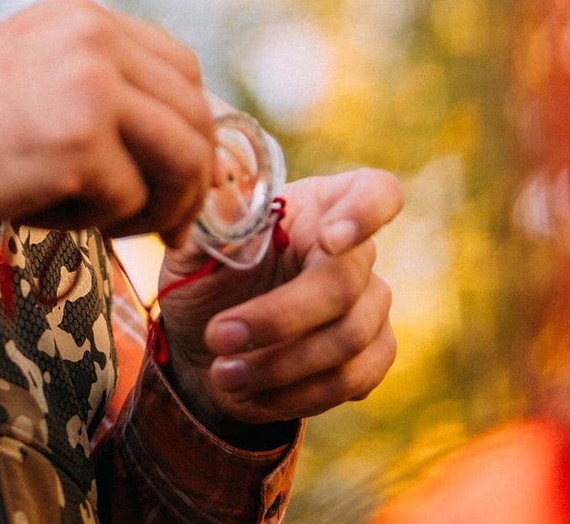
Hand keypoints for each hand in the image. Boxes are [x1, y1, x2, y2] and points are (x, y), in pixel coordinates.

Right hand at [0, 0, 213, 243]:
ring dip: (155, 209)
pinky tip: (39, 212)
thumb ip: (94, 84)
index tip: (177, 180)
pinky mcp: (78, 143)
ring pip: (181, 160)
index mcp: (80, 13)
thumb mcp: (28, 71)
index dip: (190, 130)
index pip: (181, 68)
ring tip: (102, 225)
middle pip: (194, 115)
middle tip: (168, 229)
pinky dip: (94, 225)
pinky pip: (129, 201)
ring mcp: (89, 84)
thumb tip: (174, 146)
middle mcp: (93, 35)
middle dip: (189, 182)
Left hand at [155, 168, 401, 433]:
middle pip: (345, 283)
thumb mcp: (194, 247)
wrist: (205, 348)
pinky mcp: (372, 354)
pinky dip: (296, 394)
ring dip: (280, 365)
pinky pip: (353, 380)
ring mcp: (371, 305)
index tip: (330, 238)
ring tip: (223, 374)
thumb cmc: (203, 280)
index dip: (366, 211)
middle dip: (277, 318)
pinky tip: (251, 394)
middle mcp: (355, 253)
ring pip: (349, 340)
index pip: (375, 191)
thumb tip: (219, 175)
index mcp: (317, 205)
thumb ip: (212, 218)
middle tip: (218, 337)